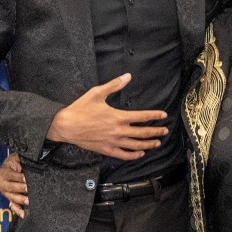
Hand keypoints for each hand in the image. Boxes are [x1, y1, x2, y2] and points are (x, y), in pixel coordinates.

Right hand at [0, 154, 27, 217]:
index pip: (10, 175)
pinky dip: (18, 211)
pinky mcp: (10, 199)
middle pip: (10, 187)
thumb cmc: (15, 162)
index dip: (18, 177)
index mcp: (3, 173)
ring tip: (29, 201)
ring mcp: (6, 193)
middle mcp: (2, 184)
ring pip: (12, 198)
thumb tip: (22, 163)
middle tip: (28, 189)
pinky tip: (24, 214)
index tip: (26, 178)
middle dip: (20, 188)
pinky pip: (13, 206)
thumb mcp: (15, 157)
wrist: (10, 167)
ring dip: (20, 200)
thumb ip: (18, 159)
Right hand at [47, 73, 168, 159]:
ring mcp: (113, 142)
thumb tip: (127, 76)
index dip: (155, 116)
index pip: (142, 116)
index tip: (163, 115)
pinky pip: (124, 155)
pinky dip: (134, 155)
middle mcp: (119, 131)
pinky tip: (140, 153)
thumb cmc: (80, 109)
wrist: (66, 126)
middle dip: (156, 131)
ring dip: (149, 144)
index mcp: (118, 117)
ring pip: (136, 146)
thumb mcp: (97, 93)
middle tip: (165, 131)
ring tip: (157, 143)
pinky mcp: (107, 150)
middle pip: (143, 133)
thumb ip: (114, 85)